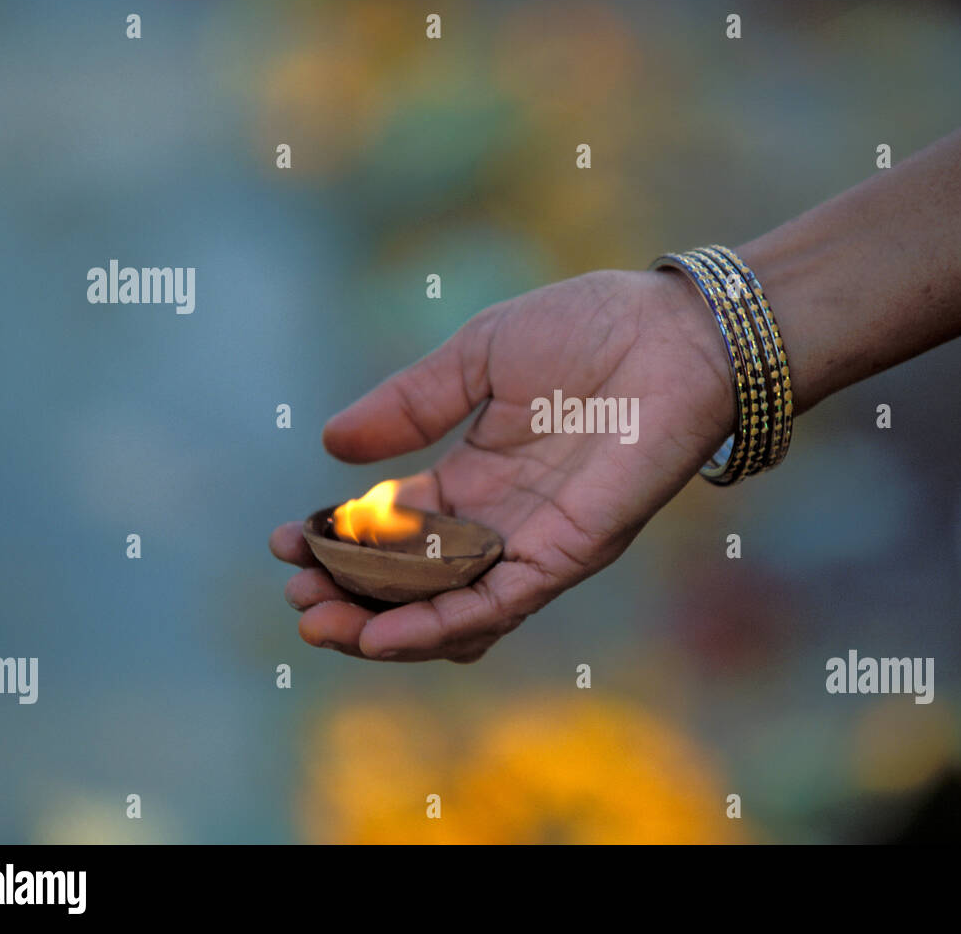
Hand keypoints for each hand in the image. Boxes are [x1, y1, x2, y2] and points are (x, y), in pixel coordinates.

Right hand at [269, 268, 735, 662]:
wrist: (676, 331)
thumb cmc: (589, 328)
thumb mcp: (479, 357)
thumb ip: (412, 403)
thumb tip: (330, 445)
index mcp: (476, 474)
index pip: (394, 530)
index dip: (339, 543)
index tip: (284, 542)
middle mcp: (500, 519)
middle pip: (414, 581)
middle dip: (352, 597)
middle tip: (297, 598)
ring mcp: (534, 541)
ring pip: (450, 608)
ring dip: (386, 626)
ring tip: (325, 626)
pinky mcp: (570, 553)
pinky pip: (500, 604)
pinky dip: (442, 623)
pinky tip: (386, 631)